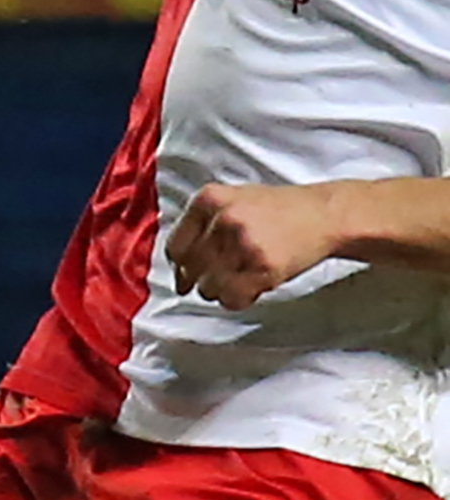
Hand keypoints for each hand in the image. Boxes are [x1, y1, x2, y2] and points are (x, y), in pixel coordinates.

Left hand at [168, 182, 343, 308]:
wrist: (323, 215)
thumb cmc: (277, 209)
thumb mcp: (232, 199)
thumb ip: (203, 221)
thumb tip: (178, 259)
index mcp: (208, 199)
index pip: (175, 245)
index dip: (178, 265)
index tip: (182, 274)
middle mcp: (222, 220)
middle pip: (190, 269)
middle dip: (196, 282)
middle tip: (206, 286)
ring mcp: (243, 244)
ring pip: (209, 287)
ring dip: (218, 292)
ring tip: (235, 282)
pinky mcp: (264, 267)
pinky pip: (233, 298)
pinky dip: (236, 300)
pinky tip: (247, 290)